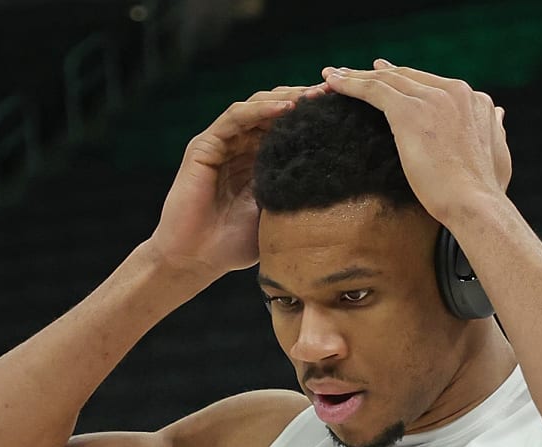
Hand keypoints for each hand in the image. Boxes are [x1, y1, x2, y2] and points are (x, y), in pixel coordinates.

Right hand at [147, 84, 327, 276]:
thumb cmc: (235, 244)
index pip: (288, 128)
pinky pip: (235, 118)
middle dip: (304, 100)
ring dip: (285, 98)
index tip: (344, 110)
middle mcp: (240, 146)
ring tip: (313, 96)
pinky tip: (285, 107)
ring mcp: (222, 143)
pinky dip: (259, 110)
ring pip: (256, 107)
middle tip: (334, 93)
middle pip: (274, 111)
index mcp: (258, 161)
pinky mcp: (205, 145)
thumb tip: (343, 184)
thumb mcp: (279, 214)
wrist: (196, 258)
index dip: (314, 117)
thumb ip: (298, 193)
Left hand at [320, 60, 510, 224]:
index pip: (431, 83)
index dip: (405, 80)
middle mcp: (454, 91)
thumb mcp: (498, 153)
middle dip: (377, 73)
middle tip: (352, 72)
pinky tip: (333, 83)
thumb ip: (495, 129)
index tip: (385, 76)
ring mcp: (432, 98)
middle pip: (408, 76)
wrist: (476, 204)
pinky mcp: (409, 111)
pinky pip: (373, 90)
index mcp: (474, 100)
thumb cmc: (486, 192)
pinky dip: (351, 84)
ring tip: (333, 75)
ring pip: (387, 79)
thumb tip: (500, 113)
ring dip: (357, 76)